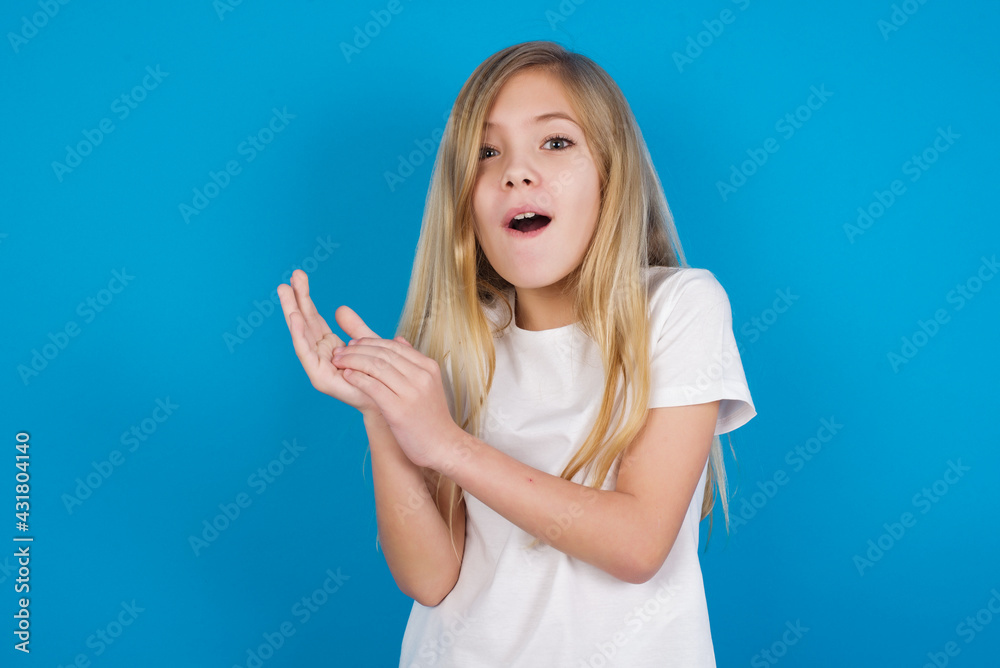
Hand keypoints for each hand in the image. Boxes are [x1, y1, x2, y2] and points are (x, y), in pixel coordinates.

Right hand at [276, 269, 398, 415]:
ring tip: (285, 290)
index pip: (313, 316)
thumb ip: (353, 327)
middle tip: (291, 275)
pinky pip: (306, 351)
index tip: (299, 275)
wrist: (386, 401)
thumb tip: (340, 307)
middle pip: (304, 321)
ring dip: (292, 310)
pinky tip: (295, 316)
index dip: (306, 296)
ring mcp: (317, 365)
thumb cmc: (378, 376)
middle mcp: (320, 354)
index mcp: (328, 345)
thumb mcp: (367, 344)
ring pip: (301, 333)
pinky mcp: (319, 377)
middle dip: (296, 298)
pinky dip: (299, 333)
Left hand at [330, 337, 457, 468]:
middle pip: (383, 353)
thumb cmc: (431, 417)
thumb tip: (397, 340)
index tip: (352, 342)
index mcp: (428, 367)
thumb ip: (412, 361)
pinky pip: (373, 387)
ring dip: (352, 361)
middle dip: (356, 349)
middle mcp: (421, 376)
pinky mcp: (399, 410)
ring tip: (337, 361)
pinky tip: (346, 376)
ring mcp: (411, 393)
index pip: (394, 345)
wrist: (443, 446)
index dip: (369, 341)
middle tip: (339, 350)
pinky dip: (357, 379)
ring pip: (376, 367)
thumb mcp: (428, 383)